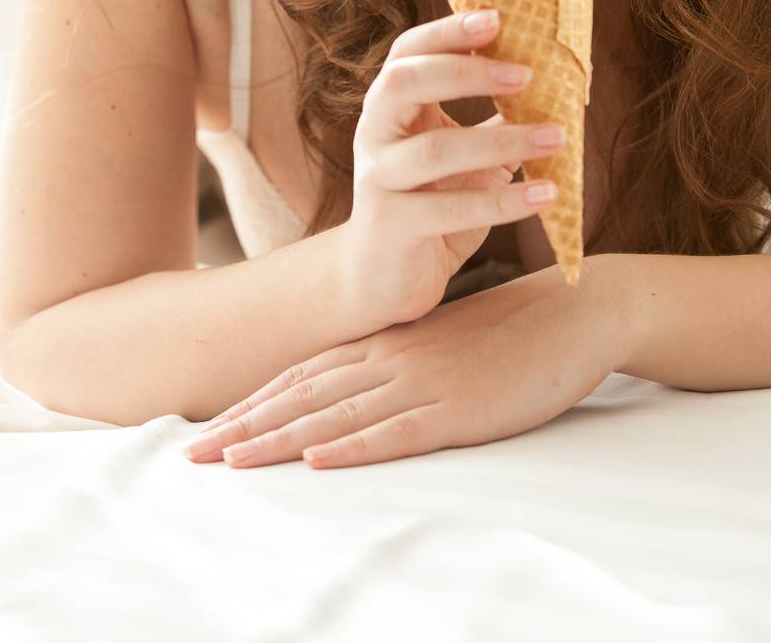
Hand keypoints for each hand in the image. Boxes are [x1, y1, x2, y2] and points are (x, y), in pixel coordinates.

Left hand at [182, 262, 618, 470]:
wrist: (578, 310)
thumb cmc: (516, 329)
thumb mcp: (447, 341)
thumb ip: (404, 359)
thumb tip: (364, 382)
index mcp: (391, 342)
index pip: (306, 373)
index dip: (255, 400)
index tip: (209, 424)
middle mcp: (396, 359)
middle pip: (304, 394)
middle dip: (244, 423)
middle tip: (191, 451)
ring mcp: (426, 383)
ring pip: (336, 414)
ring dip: (278, 439)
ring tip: (229, 460)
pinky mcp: (460, 408)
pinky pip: (397, 431)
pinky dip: (354, 445)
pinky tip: (320, 459)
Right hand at [344, 6, 567, 326]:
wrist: (381, 280)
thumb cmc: (432, 204)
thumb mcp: (463, 154)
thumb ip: (495, 118)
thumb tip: (560, 81)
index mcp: (393, 107)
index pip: (408, 52)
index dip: (447, 32)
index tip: (497, 18)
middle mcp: (376, 135)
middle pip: (403, 83)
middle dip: (465, 73)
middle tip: (526, 73)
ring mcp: (378, 181)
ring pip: (434, 151)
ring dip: (503, 141)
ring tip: (556, 137)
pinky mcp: (392, 227)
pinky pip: (449, 210)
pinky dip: (504, 200)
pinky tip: (547, 194)